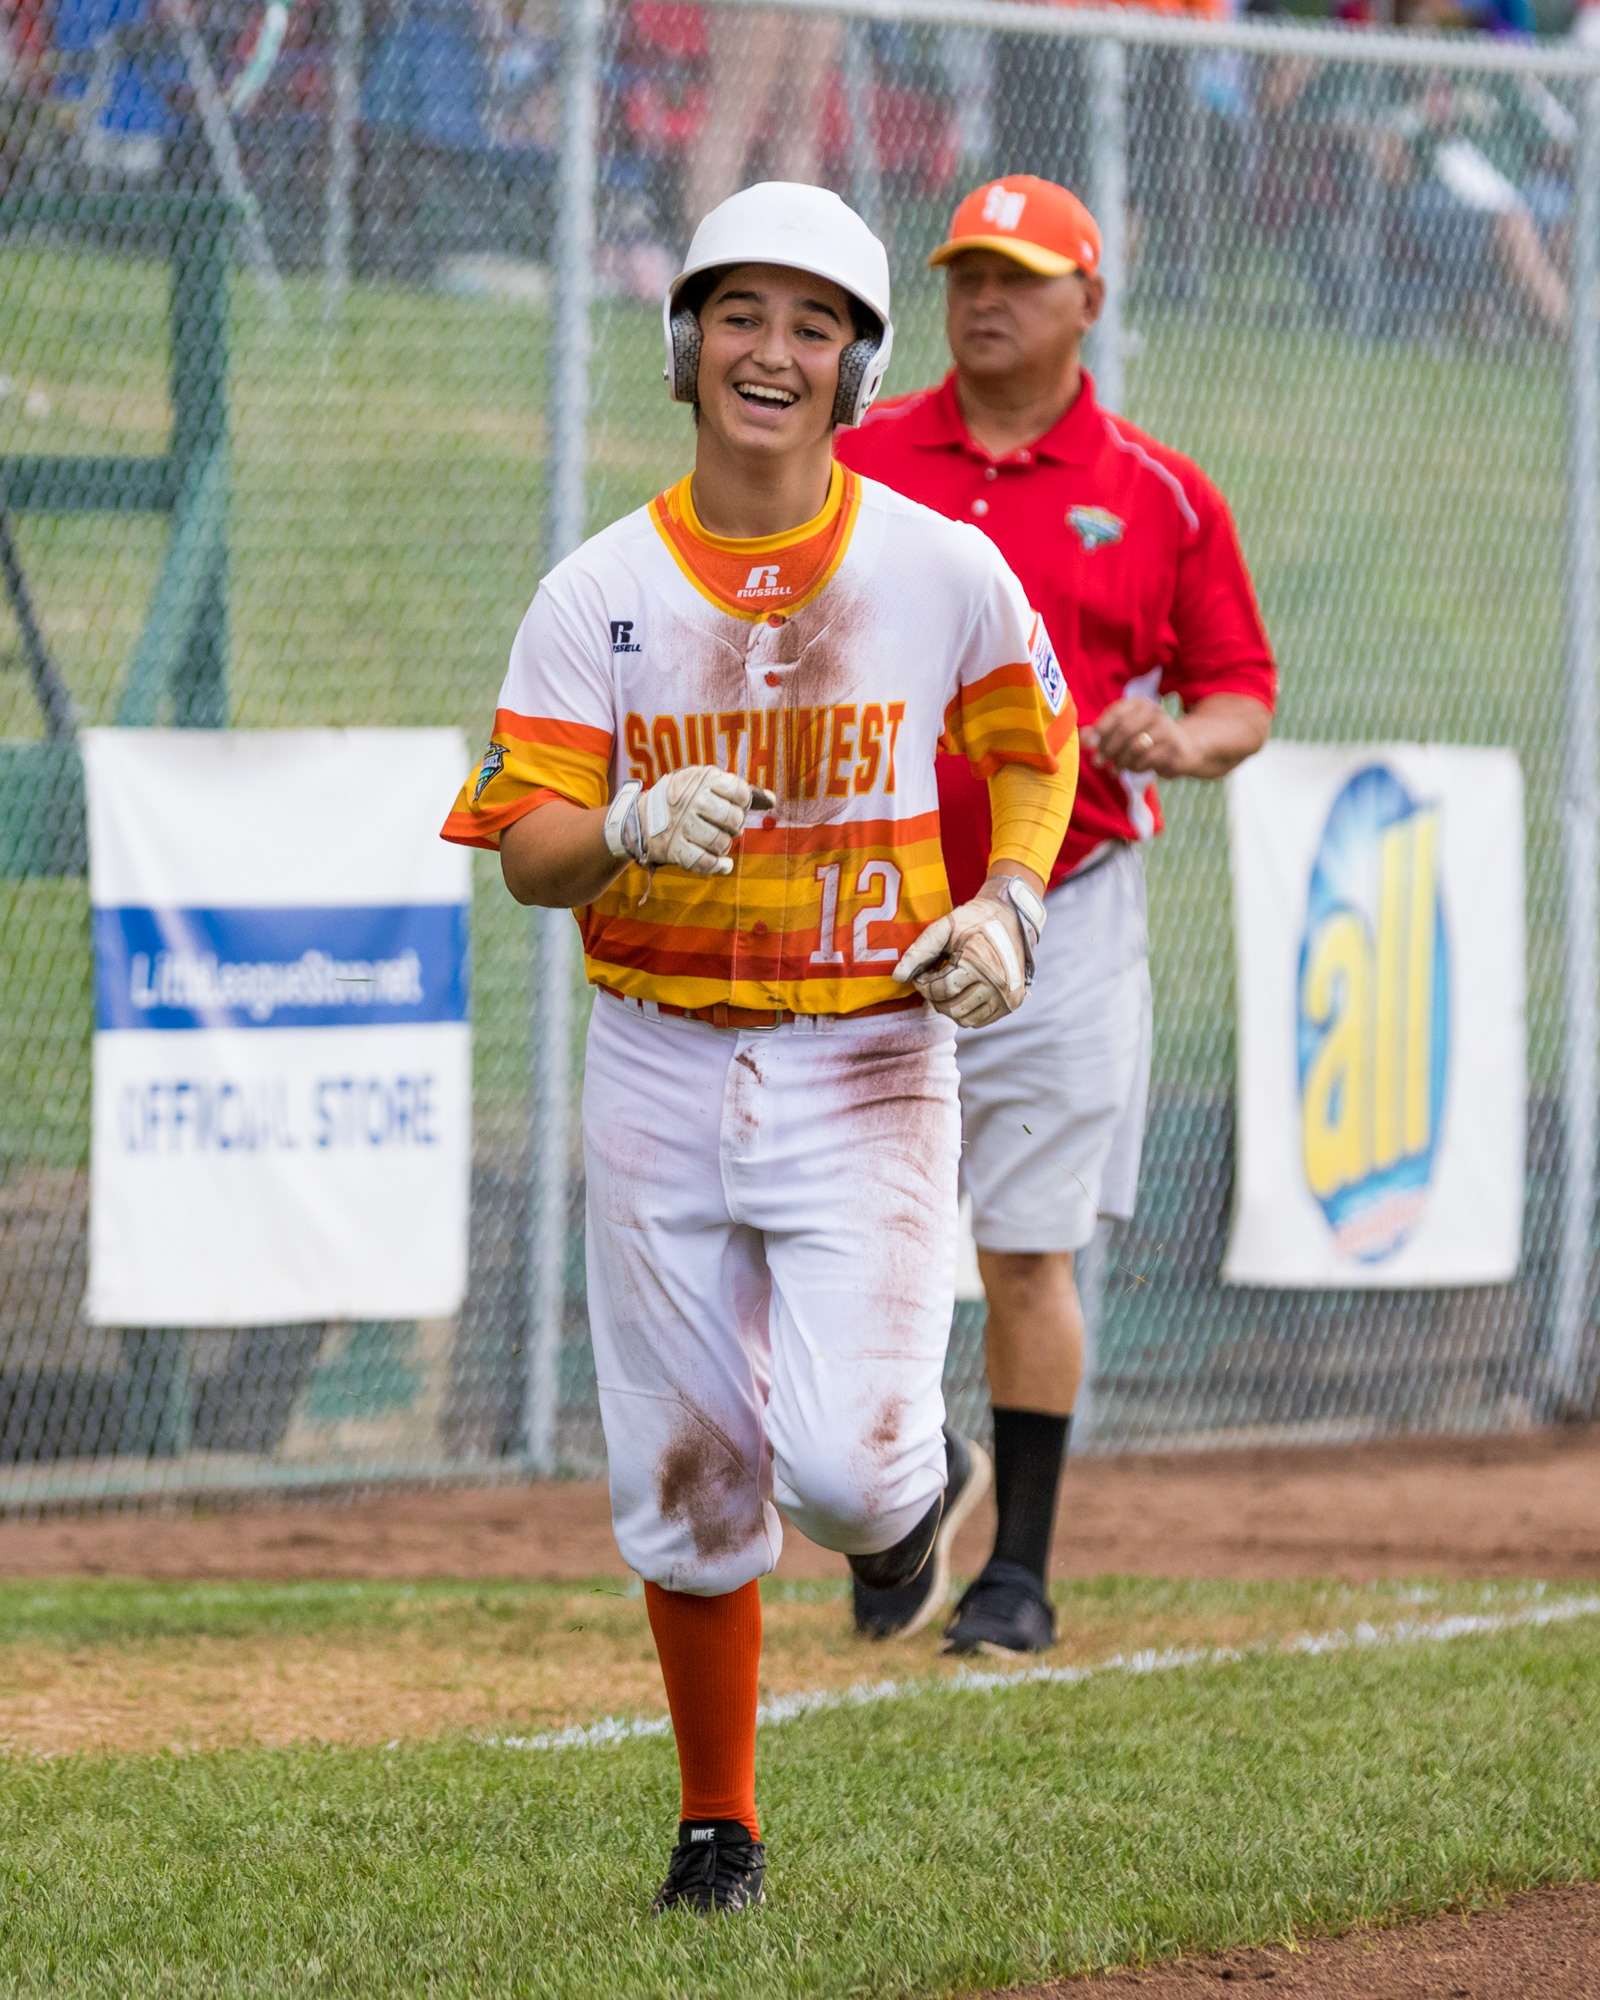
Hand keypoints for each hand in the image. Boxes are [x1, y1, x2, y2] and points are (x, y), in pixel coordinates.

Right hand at [606, 766, 775, 875]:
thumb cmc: (683, 799)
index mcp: (703, 779)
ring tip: (718, 841)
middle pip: (733, 819)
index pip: (740, 792)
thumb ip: (740, 790)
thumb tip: (772, 800)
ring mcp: (682, 826)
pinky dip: (718, 867)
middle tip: (728, 828)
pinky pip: (704, 863)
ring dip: (725, 846)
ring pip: (721, 843)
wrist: (640, 818)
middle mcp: (692, 800)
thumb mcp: (707, 783)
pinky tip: (723, 864)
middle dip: (736, 827)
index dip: (744, 803)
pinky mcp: (674, 848)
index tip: (735, 806)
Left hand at [892, 876, 1044, 1028]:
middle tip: (935, 979)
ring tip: (950, 985)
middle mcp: (996, 985)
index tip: (923, 973)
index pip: (939, 991)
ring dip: (950, 1006)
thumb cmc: (975, 920)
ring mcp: (1006, 997)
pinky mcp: (1011, 1004)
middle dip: (936, 997)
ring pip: (964, 1019)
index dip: (923, 984)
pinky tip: (965, 990)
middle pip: (950, 1009)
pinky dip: (967, 1010)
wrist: (1012, 917)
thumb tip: (898, 977)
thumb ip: (919, 951)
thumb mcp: (945, 927)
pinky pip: (979, 1021)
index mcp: (978, 965)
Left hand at [1081, 696, 1195, 777]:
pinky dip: (1133, 768)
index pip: (1116, 713)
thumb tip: (1083, 736)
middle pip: (1124, 729)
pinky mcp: (1173, 750)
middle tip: (1097, 762)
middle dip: (1107, 748)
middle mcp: (1155, 712)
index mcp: (1140, 703)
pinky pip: (1145, 761)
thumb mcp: (1125, 730)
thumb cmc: (1147, 738)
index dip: (1100, 728)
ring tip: (1113, 769)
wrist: (1184, 748)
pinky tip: (1131, 769)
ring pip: (1134, 747)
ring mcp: (1167, 730)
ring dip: (1119, 761)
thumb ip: (1103, 731)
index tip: (1087, 744)